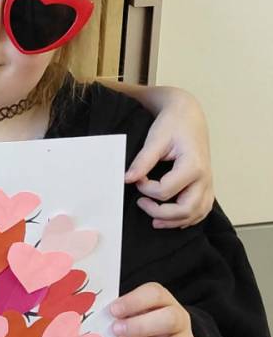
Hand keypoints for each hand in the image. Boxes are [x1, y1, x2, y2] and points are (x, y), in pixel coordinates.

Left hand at [111, 283, 196, 336]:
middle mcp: (181, 320)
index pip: (156, 294)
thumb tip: (95, 325)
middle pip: (170, 319)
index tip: (113, 310)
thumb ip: (117, 317)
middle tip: (115, 331)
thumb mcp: (128, 316)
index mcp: (164, 301)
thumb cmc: (136, 327)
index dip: (134, 301)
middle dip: (140, 326)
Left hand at [125, 88, 212, 228]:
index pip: (165, 191)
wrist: (189, 116)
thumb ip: (142, 161)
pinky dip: (188, 218)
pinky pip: (202, 210)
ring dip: (174, 221)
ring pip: (196, 214)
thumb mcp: (155, 139)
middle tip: (141, 203)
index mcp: (193, 165)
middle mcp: (205, 178)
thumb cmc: (173, 124)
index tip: (136, 178)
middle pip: (184, 210)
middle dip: (160, 213)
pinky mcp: (207, 185)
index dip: (145, 189)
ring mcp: (208, 183)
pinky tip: (172, 219)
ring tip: (154, 220)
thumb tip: (127, 179)